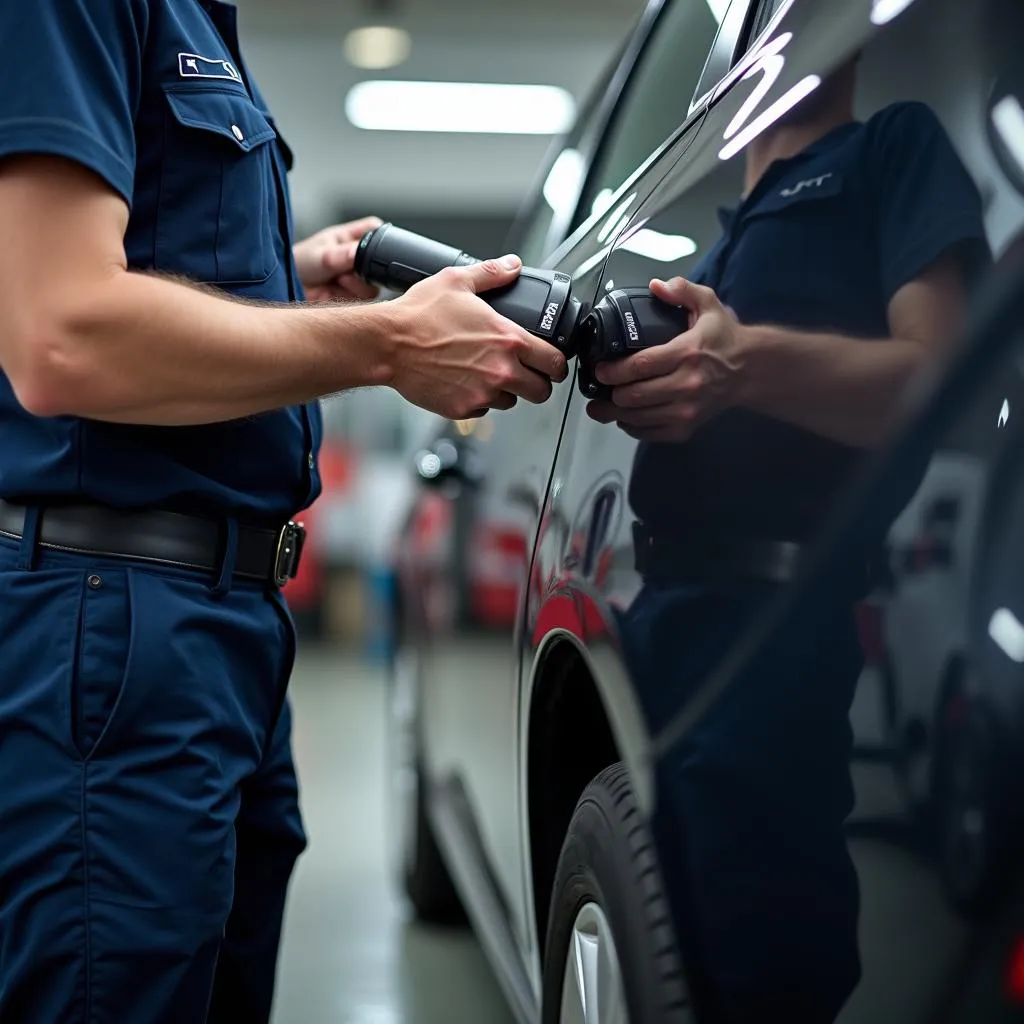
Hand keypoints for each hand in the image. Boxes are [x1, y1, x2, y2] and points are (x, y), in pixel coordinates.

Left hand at [294, 216, 382, 301]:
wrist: (289, 288)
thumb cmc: (300, 263)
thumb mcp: (320, 254)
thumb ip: (340, 255)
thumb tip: (357, 253)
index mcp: (352, 238)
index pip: (376, 230)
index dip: (380, 238)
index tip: (370, 249)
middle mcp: (359, 258)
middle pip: (380, 262)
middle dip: (363, 269)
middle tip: (345, 269)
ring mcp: (359, 278)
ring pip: (373, 285)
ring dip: (355, 285)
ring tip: (337, 280)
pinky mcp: (356, 297)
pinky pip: (363, 301)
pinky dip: (349, 298)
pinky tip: (334, 292)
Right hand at [388, 255, 568, 419]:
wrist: (388, 344)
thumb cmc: (418, 315)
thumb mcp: (457, 281)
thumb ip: (491, 273)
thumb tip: (512, 265)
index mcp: (508, 340)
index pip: (555, 363)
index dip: (557, 364)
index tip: (552, 364)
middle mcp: (501, 371)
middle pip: (542, 392)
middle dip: (537, 383)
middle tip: (526, 374)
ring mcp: (483, 394)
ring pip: (512, 402)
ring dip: (506, 391)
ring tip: (487, 373)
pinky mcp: (463, 409)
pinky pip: (483, 410)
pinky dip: (479, 400)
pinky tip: (465, 382)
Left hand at [586, 276, 746, 441]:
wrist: (750, 371)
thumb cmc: (724, 338)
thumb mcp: (708, 304)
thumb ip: (682, 291)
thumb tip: (656, 285)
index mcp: (687, 353)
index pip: (641, 366)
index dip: (614, 371)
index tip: (600, 370)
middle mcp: (687, 384)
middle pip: (634, 396)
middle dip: (609, 394)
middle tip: (597, 388)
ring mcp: (687, 410)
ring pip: (639, 417)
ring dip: (615, 412)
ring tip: (601, 406)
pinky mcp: (687, 427)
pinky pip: (651, 433)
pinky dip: (633, 427)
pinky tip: (625, 417)